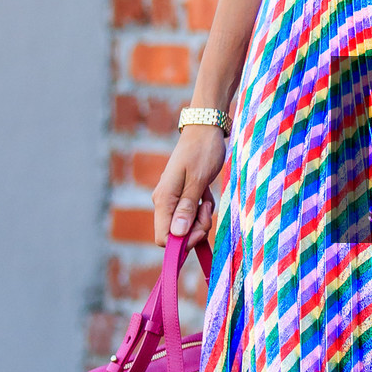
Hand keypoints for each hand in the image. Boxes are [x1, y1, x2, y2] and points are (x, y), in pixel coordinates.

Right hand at [152, 123, 227, 250]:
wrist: (204, 129)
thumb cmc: (202, 151)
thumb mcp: (198, 180)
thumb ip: (187, 207)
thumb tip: (177, 234)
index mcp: (163, 199)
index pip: (163, 238)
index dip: (183, 242)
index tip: (202, 230)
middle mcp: (163, 202)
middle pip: (176, 235)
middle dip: (196, 229)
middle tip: (208, 209)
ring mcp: (171, 199)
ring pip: (185, 226)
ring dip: (201, 218)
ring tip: (208, 197)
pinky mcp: (180, 196)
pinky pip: (190, 215)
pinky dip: (201, 210)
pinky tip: (206, 195)